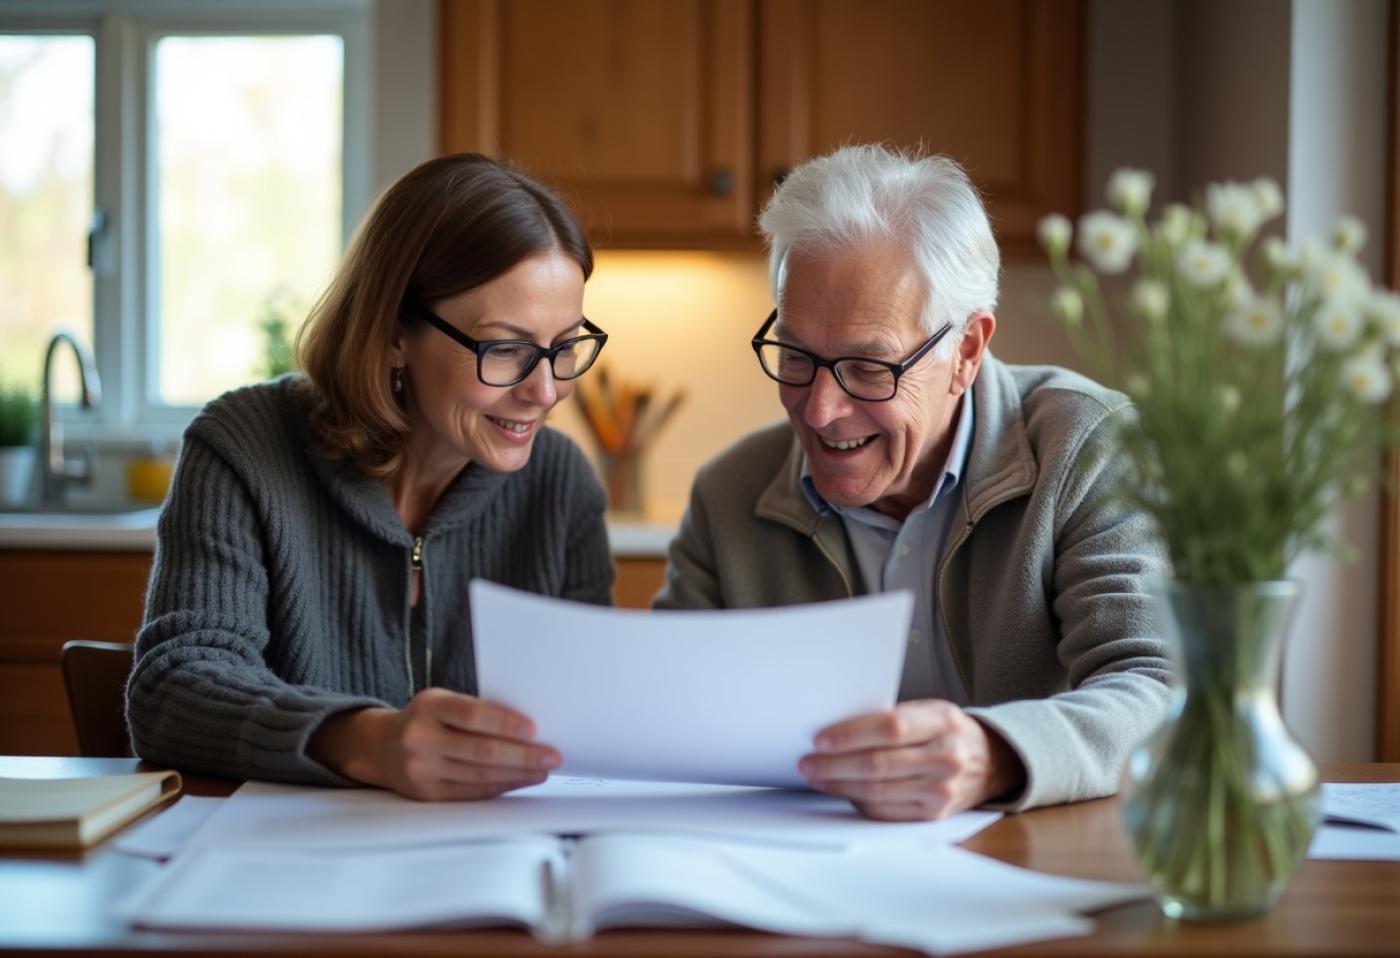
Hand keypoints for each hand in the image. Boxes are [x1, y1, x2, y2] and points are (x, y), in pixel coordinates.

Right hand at [309, 688, 559, 800]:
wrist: (381, 746)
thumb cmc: (427, 719)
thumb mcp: (443, 702)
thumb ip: (476, 711)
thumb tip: (529, 729)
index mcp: (428, 705)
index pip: (472, 714)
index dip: (504, 723)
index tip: (535, 730)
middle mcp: (419, 737)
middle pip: (480, 751)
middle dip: (523, 755)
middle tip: (552, 756)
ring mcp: (420, 769)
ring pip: (479, 775)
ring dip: (517, 774)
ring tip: (543, 770)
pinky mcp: (425, 794)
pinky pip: (470, 793)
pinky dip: (500, 787)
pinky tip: (520, 781)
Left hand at [797, 699, 1024, 820]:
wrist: (991, 762)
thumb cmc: (948, 731)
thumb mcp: (930, 711)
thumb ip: (893, 717)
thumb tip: (837, 728)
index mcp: (942, 721)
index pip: (890, 727)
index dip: (851, 734)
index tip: (820, 739)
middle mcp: (946, 757)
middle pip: (879, 764)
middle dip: (835, 765)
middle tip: (807, 762)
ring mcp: (942, 790)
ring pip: (878, 791)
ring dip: (840, 785)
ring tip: (817, 777)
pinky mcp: (934, 814)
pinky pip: (886, 811)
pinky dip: (858, 801)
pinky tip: (842, 791)